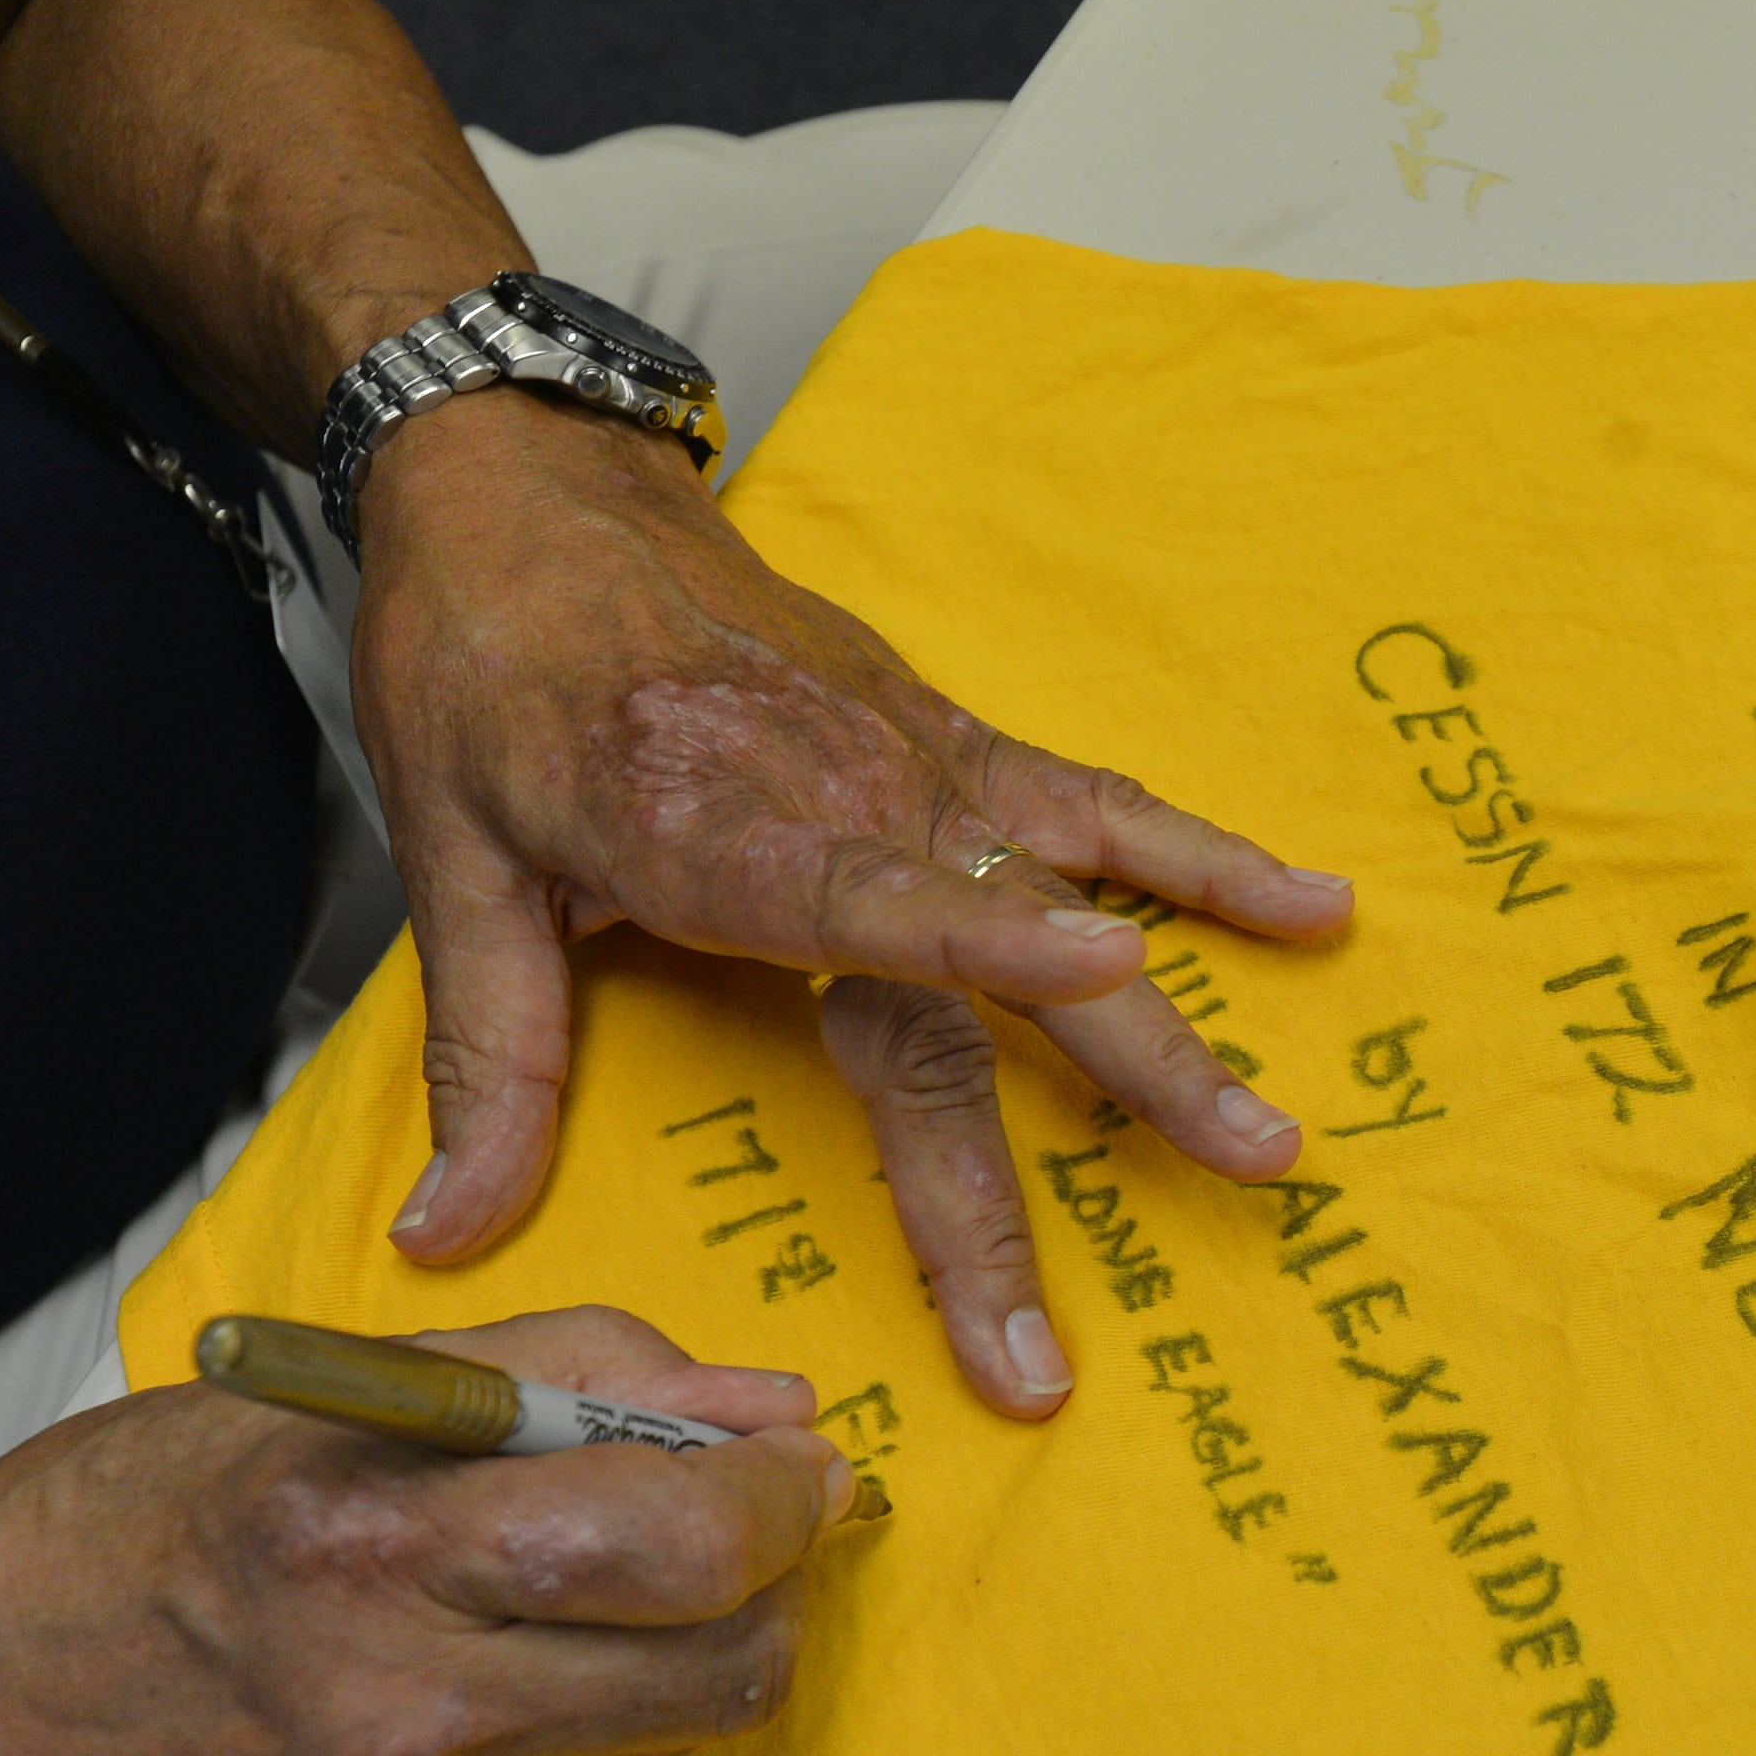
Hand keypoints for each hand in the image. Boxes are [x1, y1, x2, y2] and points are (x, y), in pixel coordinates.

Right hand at [0, 1310, 850, 1755]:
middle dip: (768, 1577)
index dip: (782, 1492)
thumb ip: (579, 1373)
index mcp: (371, 1545)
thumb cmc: (120, 1538)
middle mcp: (402, 1711)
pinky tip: (483, 1683)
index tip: (795, 1456)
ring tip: (564, 1594)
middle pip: (731, 1663)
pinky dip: (590, 1727)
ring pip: (684, 1736)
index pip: (682, 1540)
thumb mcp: (331, 1394)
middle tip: (730, 1519)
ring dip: (677, 1650)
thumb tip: (772, 1402)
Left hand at [346, 394, 1357, 1418]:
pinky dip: (1206, 861)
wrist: (538, 492)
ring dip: (1178, 1034)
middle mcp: (844, 796)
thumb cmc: (485, 671)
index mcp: (709, 826)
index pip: (870, 899)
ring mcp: (917, 766)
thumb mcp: (450, 861)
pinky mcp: (952, 741)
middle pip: (980, 982)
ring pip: (1078, 905)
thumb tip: (441, 1236)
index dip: (992, 940)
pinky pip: (1100, 810)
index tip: (1109, 972)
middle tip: (1135, 1262)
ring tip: (1273, 1138)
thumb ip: (489, 1059)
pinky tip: (1314, 909)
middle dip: (1082, 1115)